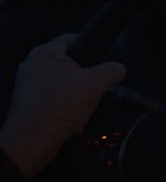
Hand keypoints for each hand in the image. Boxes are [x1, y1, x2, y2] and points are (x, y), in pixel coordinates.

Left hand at [0, 34, 125, 180]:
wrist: (32, 142)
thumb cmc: (55, 109)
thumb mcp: (95, 85)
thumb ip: (112, 71)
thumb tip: (119, 69)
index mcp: (45, 54)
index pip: (72, 38)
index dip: (90, 45)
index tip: (102, 56)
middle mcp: (33, 67)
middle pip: (71, 64)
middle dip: (86, 78)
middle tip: (95, 86)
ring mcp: (30, 87)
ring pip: (64, 85)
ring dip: (78, 97)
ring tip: (84, 107)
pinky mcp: (31, 105)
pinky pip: (56, 101)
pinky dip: (67, 109)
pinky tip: (75, 119)